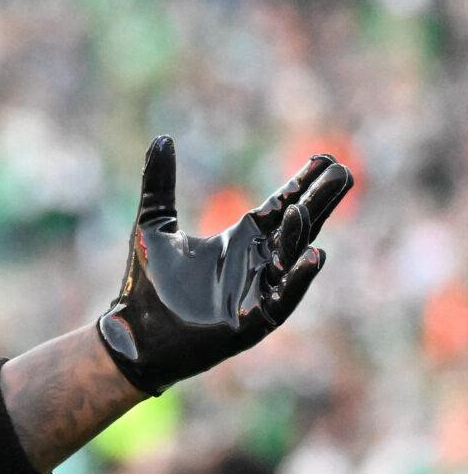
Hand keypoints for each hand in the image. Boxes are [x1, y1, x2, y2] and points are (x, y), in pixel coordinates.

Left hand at [97, 136, 351, 393]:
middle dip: (319, 201)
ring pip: (290, 258)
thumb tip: (161, 138)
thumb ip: (160, 183)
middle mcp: (255, 264)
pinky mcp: (253, 321)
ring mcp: (258, 292)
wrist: (130, 335)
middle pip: (296, 227)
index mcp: (238, 241)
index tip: (323, 159)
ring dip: (301, 233)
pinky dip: (299, 278)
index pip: (278, 207)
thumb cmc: (143, 284)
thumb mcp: (152, 224)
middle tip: (343, 171)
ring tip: (307, 206)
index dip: (301, 184)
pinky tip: (315, 255)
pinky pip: (284, 297)